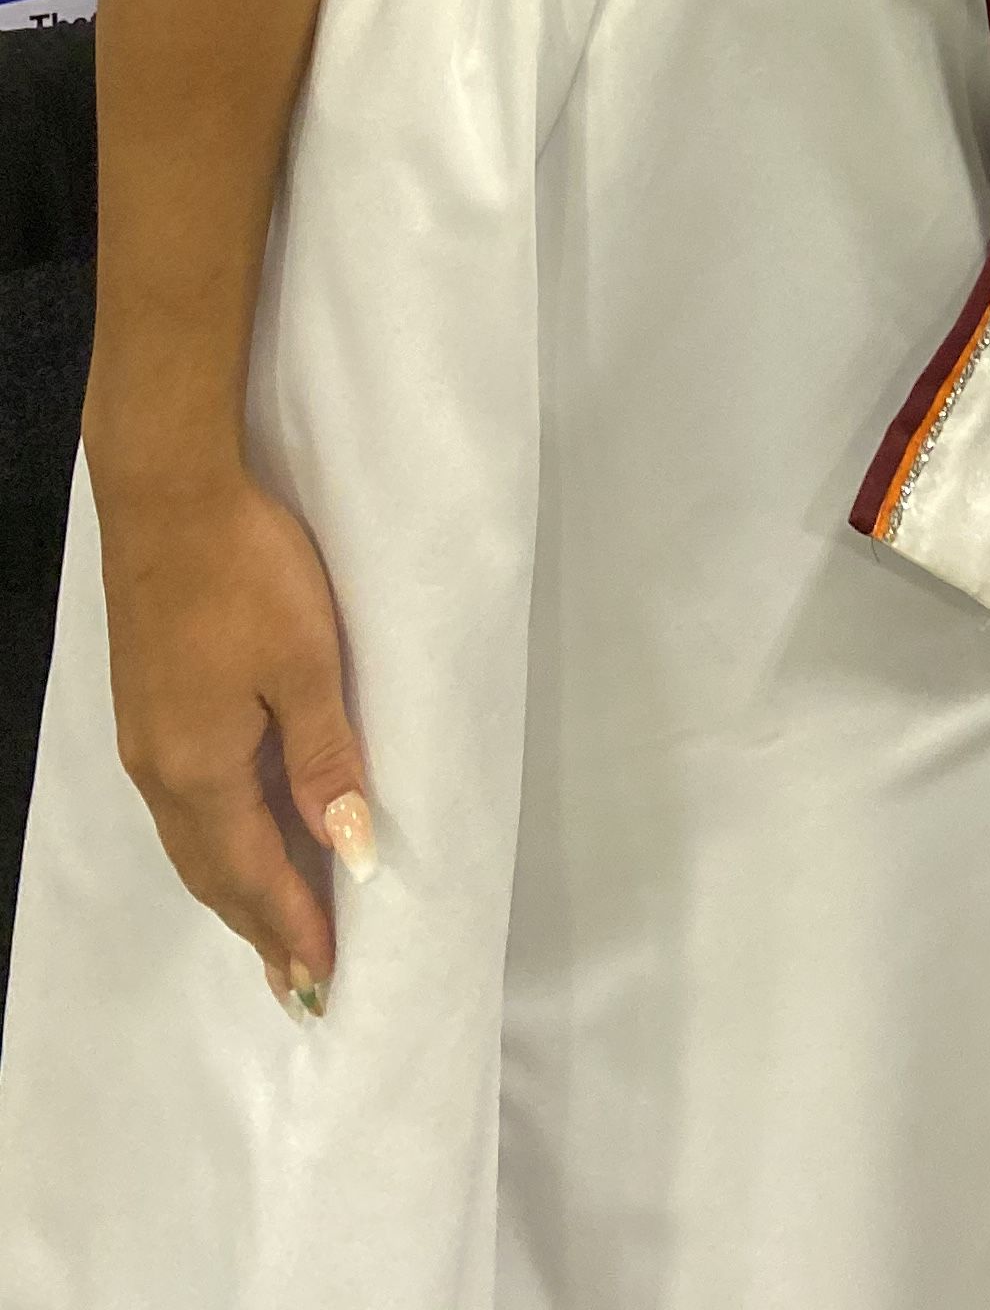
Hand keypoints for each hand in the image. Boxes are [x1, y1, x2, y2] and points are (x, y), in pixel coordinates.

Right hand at [98, 465, 374, 1016]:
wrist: (169, 497)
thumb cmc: (247, 574)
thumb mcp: (306, 664)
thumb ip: (326, 760)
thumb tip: (351, 850)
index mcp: (202, 771)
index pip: (254, 875)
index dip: (292, 926)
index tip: (325, 980)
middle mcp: (163, 772)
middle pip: (215, 874)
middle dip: (259, 927)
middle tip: (301, 982)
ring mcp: (148, 741)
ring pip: (196, 843)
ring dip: (236, 890)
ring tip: (275, 929)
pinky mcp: (149, 709)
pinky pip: (186, 807)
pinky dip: (219, 843)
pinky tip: (242, 838)